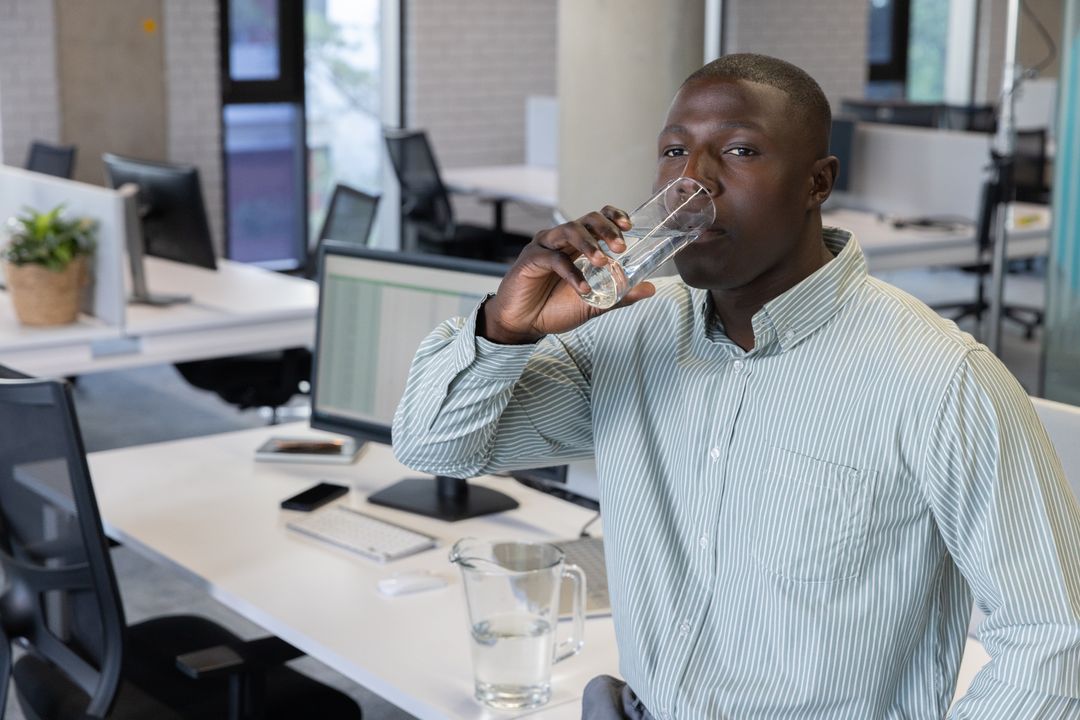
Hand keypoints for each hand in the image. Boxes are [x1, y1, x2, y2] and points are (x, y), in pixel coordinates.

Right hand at [480, 206, 655, 343]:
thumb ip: (620, 296)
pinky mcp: (530, 259)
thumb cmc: (554, 309)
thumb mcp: (594, 304)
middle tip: (621, 246)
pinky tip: (583, 288)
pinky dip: (572, 273)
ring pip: (569, 230)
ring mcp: (544, 247)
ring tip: (603, 262)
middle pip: (585, 220)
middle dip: (605, 229)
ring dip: (589, 245)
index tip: (629, 225)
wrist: (524, 325)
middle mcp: (561, 241)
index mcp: (576, 246)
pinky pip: (554, 259)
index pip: (596, 220)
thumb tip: (650, 288)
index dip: (613, 217)